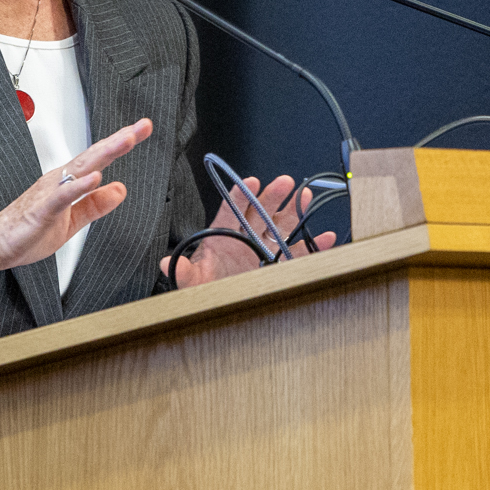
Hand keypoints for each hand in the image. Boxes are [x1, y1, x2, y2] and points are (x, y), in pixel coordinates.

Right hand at [0, 119, 151, 279]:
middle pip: (93, 156)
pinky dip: (79, 185)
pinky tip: (95, 177)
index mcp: (67, 182)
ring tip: (125, 142)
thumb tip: (120, 189)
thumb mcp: (73, 220)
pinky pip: (62, 196)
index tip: (142, 129)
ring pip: (80, 169)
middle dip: (118, 141)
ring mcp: (49, 193)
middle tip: (140, 126)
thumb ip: (96, 204)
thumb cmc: (28, 230)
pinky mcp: (41, 209)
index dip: (120, 144)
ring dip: (104, 154)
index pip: (99, 159)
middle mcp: (59, 181)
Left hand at [162, 174, 338, 286]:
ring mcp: (263, 250)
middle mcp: (245, 239)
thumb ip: (182, 270)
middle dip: (271, 196)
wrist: (218, 307)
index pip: (231, 211)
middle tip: (283, 182)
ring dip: (294, 212)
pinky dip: (313, 245)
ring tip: (304, 195)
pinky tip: (323, 237)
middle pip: (260, 212)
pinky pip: (299, 252)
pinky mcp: (279, 265)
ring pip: (281, 226)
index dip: (240, 196)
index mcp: (222, 236)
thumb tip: (166, 263)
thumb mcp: (191, 280)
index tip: (249, 183)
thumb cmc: (204, 289)